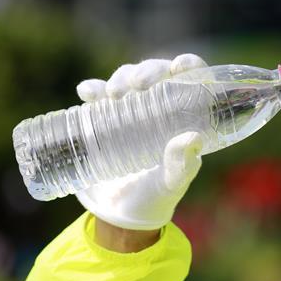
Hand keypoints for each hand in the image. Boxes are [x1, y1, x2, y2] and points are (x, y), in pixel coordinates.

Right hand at [74, 54, 207, 230]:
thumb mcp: (170, 185)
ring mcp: (130, 112)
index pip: (192, 82)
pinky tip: (87, 92)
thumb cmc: (153, 200)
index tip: (179, 65)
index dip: (189, 66)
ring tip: (112, 94)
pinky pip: (98, 95)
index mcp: (184, 119)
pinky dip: (92, 89)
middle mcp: (159, 110)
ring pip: (128, 79)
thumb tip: (193, 138)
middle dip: (148, 71)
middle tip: (138, 84)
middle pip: (158, 75)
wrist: (117, 215)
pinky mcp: (103, 118)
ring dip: (121, 77)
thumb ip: (182, 166)